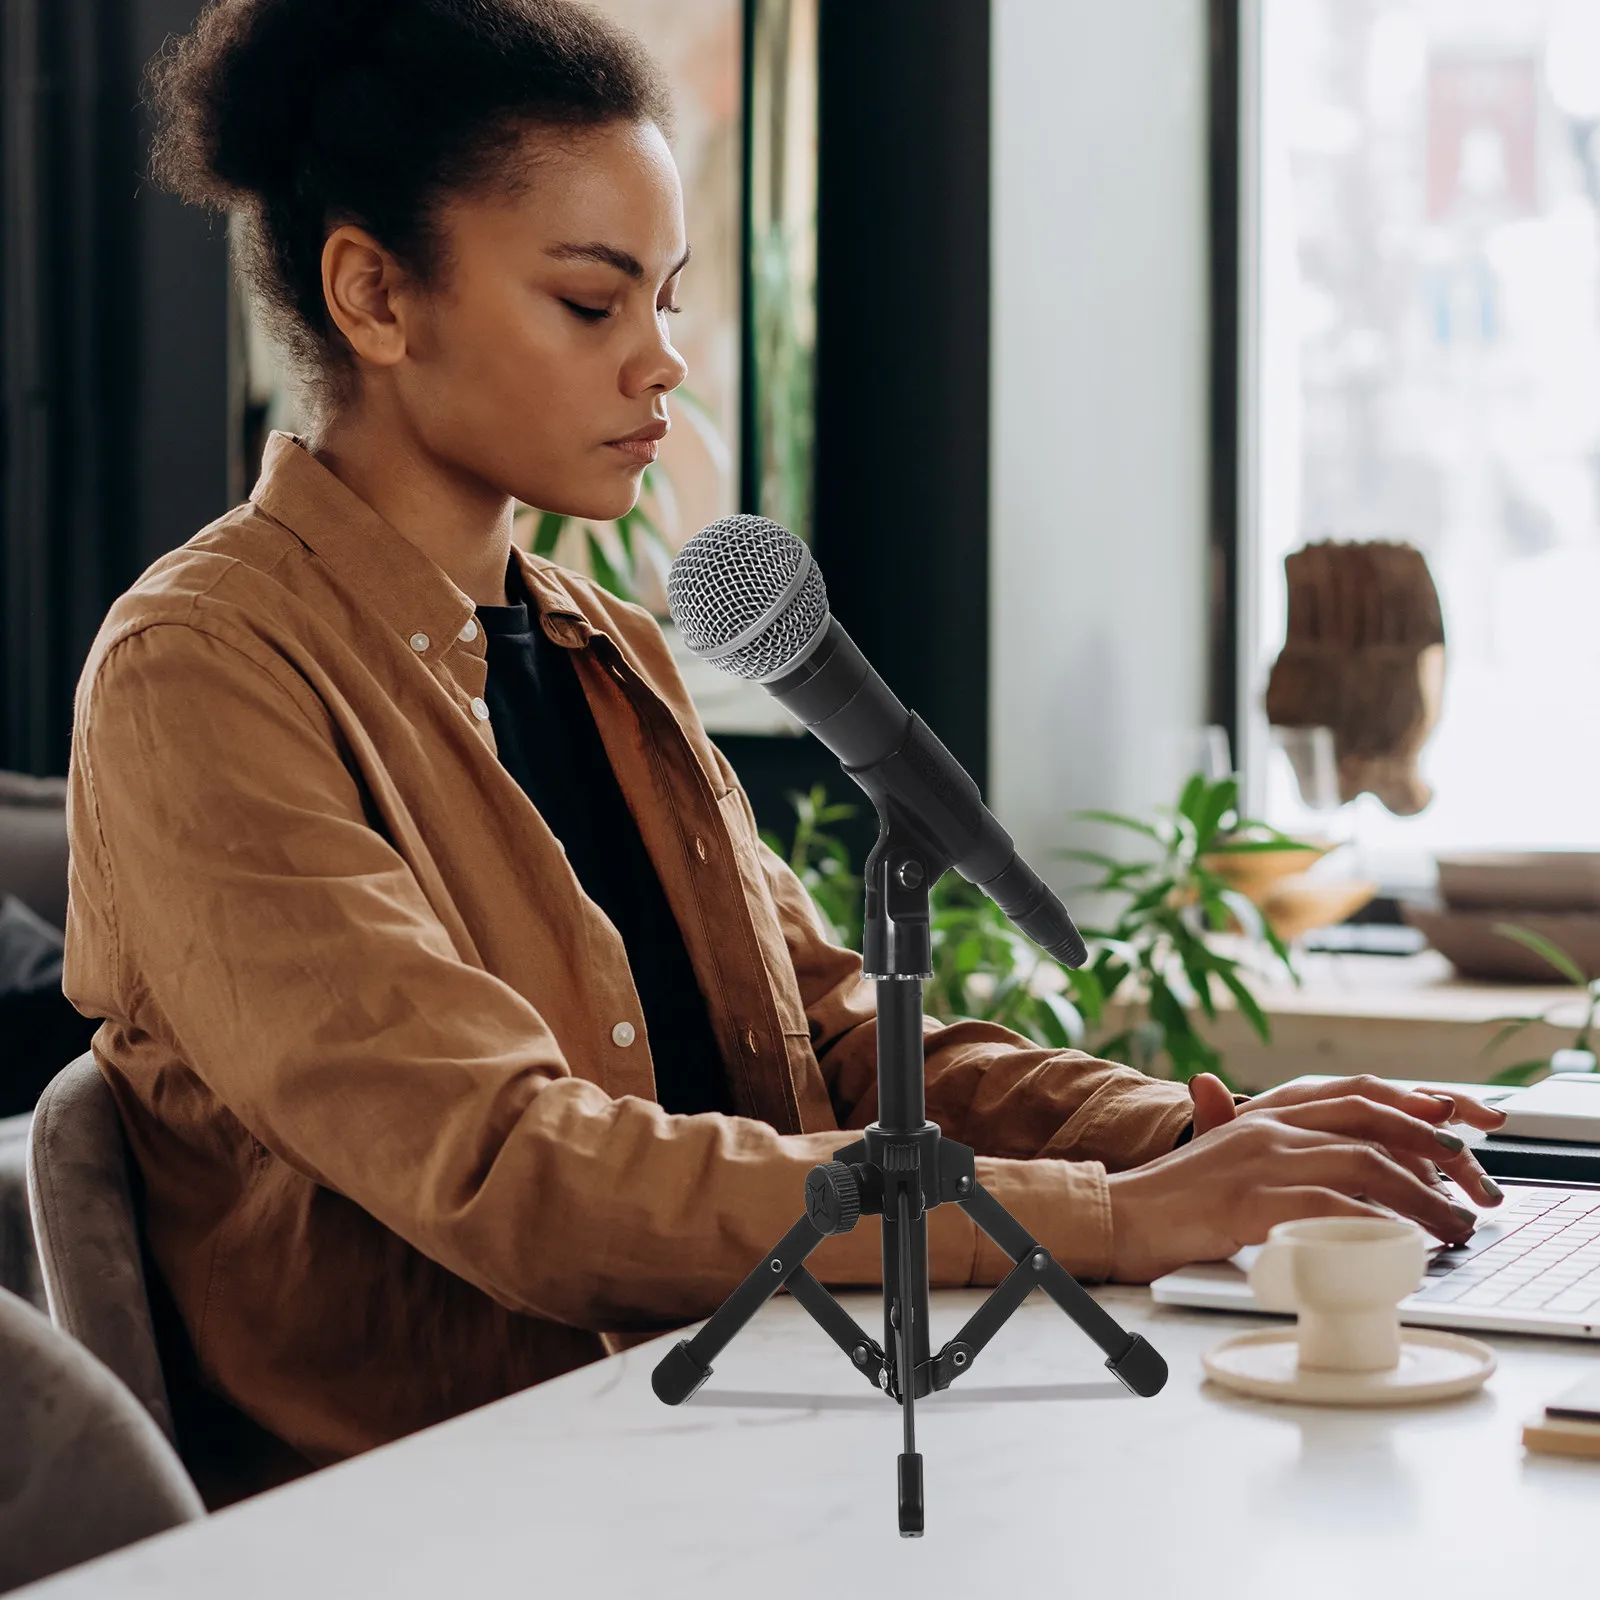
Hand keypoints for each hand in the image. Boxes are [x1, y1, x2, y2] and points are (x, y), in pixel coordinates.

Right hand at [1106, 1073, 1505, 1283]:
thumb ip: (1266, 1150)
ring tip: (1450, 1227)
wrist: (1116, 1216)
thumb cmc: (1171, 1202)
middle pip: (1370, 1121)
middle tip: (1469, 1186)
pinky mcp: (1249, 1202)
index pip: (1353, 1094)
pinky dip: (1375, 1225)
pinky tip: (1400, 1243)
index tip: (1453, 1130)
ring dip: (1420, 1197)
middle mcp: (1267, 1127)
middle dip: (1432, 1151)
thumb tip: (1317, 1162)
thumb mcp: (1226, 1163)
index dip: (1409, 1107)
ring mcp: (1259, 1161)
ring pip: (1362, 1164)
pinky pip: (1330, 1207)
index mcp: (1264, 1115)